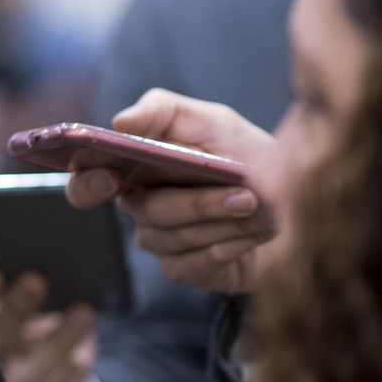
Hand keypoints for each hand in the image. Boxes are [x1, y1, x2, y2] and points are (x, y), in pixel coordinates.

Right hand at [65, 89, 278, 293]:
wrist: (296, 205)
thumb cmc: (247, 158)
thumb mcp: (214, 121)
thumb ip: (164, 111)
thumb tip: (119, 122)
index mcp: (134, 169)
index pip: (86, 181)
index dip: (87, 184)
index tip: (108, 178)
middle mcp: (140, 207)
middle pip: (144, 211)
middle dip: (196, 203)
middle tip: (241, 195)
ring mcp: (160, 242)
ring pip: (172, 238)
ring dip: (224, 221)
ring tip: (260, 206)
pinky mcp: (184, 270)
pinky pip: (192, 264)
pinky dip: (229, 246)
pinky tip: (251, 234)